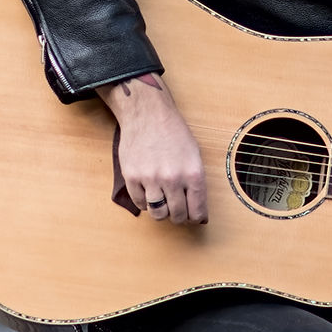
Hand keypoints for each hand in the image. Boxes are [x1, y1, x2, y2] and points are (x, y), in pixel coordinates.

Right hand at [100, 75, 206, 224]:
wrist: (147, 113)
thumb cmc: (173, 132)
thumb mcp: (194, 154)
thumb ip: (196, 183)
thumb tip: (199, 213)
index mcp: (193, 173)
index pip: (197, 211)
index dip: (196, 218)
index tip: (194, 217)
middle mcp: (172, 178)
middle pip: (178, 216)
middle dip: (179, 217)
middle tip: (177, 210)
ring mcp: (150, 178)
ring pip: (158, 213)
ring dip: (161, 212)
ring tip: (162, 202)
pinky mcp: (131, 176)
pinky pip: (139, 203)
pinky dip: (145, 202)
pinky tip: (149, 192)